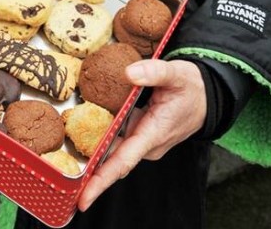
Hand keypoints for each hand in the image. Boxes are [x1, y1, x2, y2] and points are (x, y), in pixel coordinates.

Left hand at [78, 59, 206, 210]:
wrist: (207, 96)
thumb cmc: (192, 88)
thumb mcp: (176, 74)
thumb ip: (153, 72)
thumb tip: (128, 73)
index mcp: (154, 133)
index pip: (124, 161)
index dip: (102, 180)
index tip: (84, 198)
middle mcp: (147, 143)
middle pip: (114, 161)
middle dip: (90, 174)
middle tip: (63, 180)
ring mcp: (143, 140)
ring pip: (114, 149)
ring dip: (95, 152)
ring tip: (69, 161)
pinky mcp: (141, 133)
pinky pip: (119, 138)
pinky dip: (104, 137)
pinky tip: (88, 128)